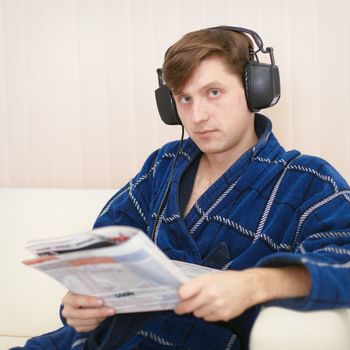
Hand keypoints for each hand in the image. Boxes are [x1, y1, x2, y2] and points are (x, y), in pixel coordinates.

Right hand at [61, 292, 114, 332]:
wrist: (77, 303)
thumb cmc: (83, 293)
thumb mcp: (84, 288)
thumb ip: (91, 289)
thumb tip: (106, 287)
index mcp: (67, 299)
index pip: (76, 301)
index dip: (89, 301)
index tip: (101, 301)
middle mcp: (67, 312)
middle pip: (83, 314)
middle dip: (99, 312)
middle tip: (112, 310)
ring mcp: (71, 322)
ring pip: (89, 322)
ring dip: (101, 317)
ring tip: (110, 311)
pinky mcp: (78, 328)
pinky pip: (90, 327)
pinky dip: (99, 322)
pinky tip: (104, 316)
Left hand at [175, 266, 310, 321]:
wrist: (248, 287)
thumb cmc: (228, 279)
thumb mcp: (210, 276)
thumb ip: (196, 284)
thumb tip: (181, 293)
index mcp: (206, 281)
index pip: (184, 292)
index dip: (179, 295)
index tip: (178, 296)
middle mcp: (211, 294)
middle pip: (187, 306)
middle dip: (182, 307)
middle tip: (179, 308)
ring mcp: (217, 306)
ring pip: (197, 314)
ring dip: (197, 310)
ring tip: (204, 302)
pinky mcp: (223, 315)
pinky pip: (207, 319)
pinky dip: (207, 314)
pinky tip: (213, 306)